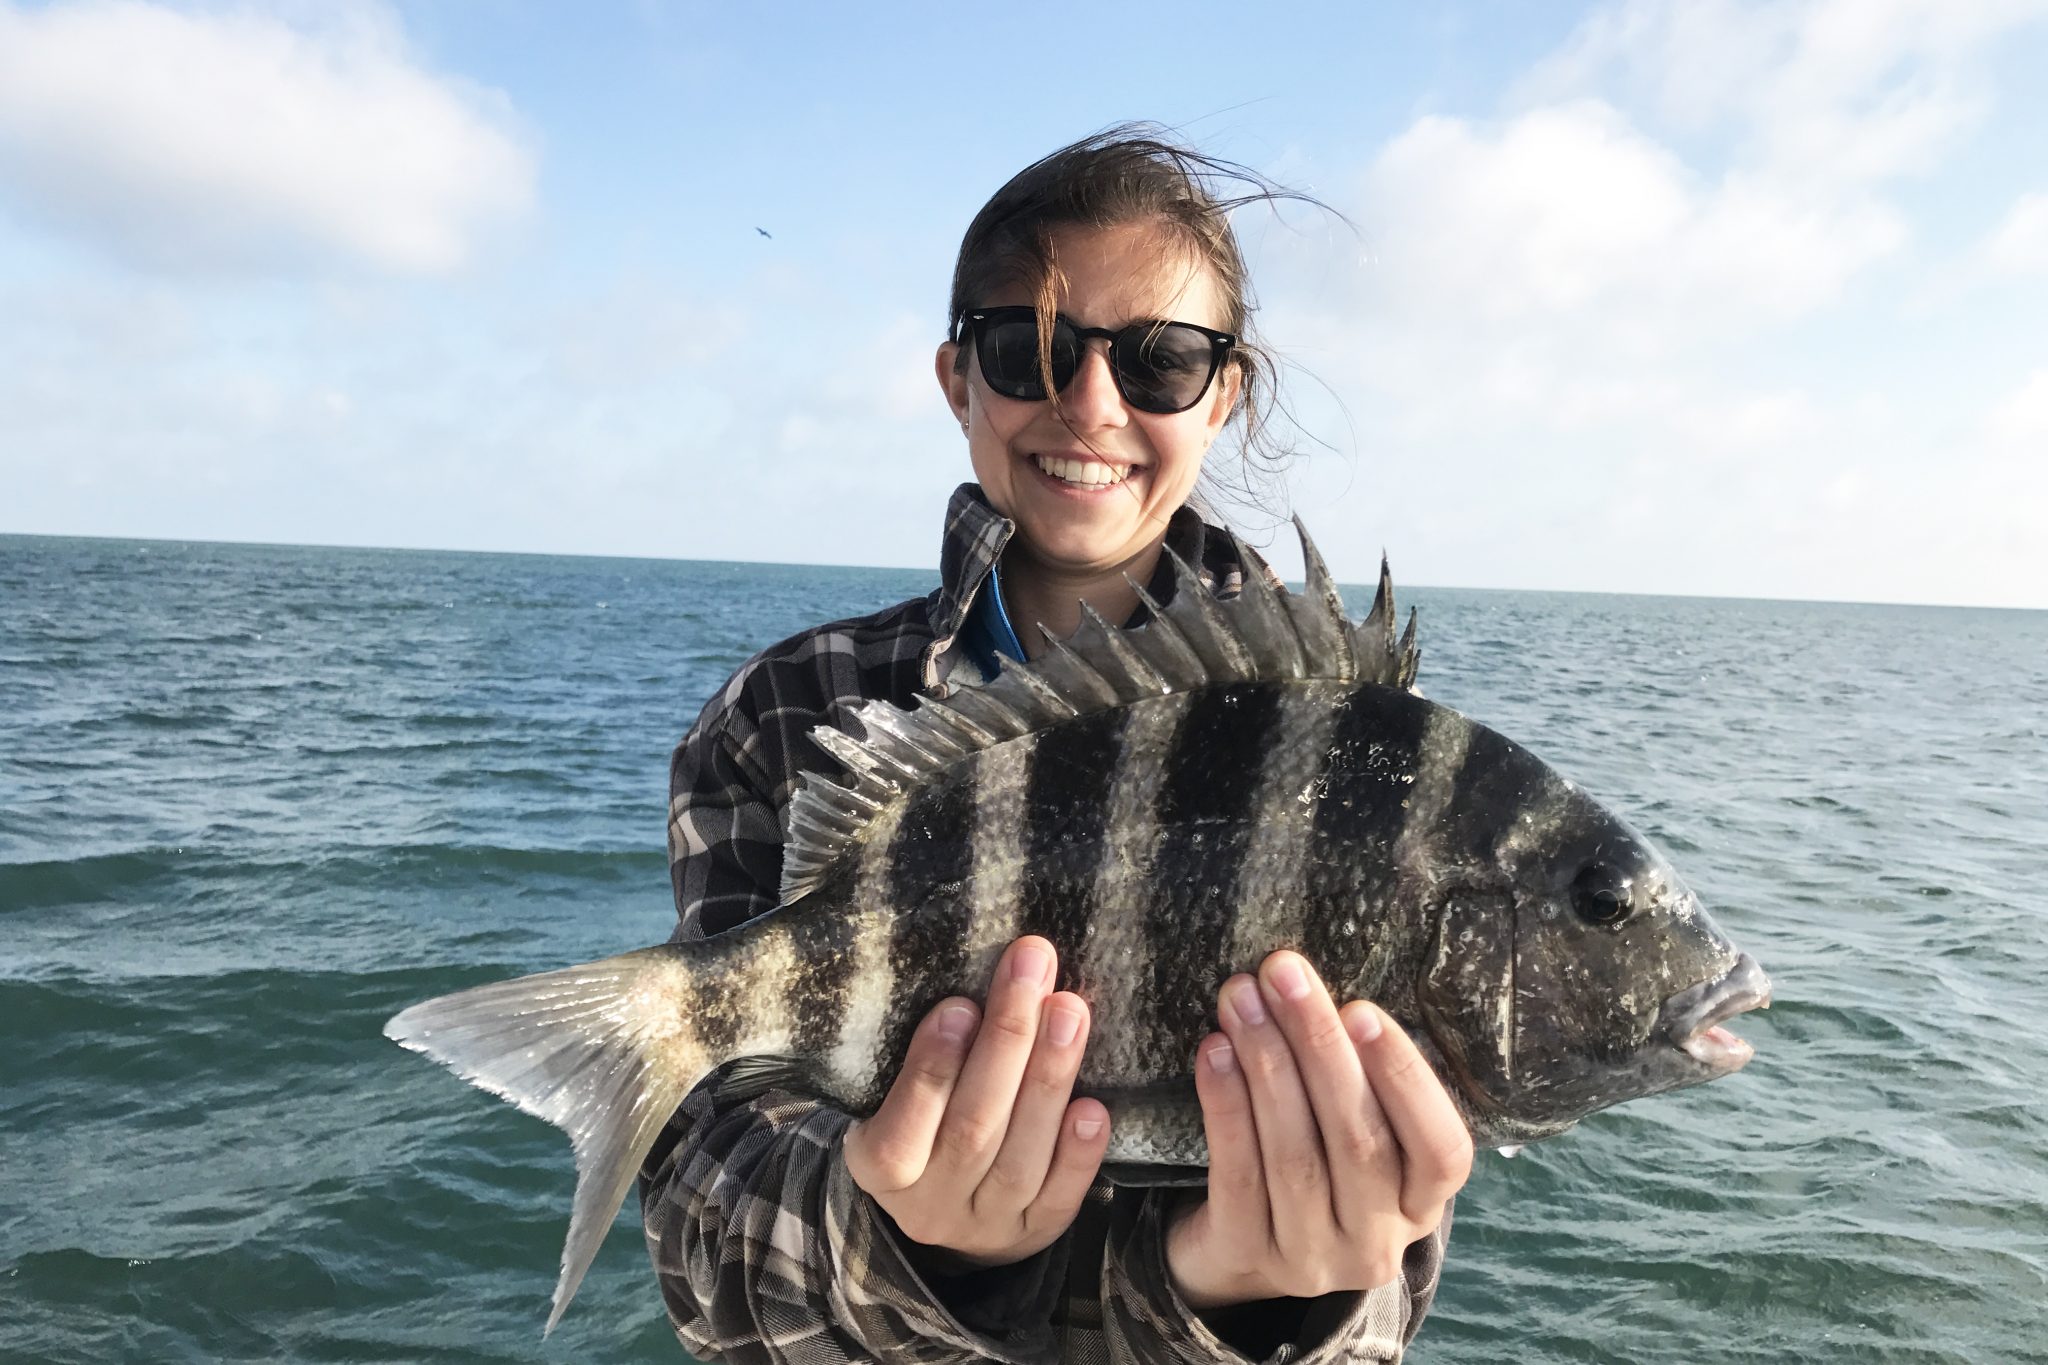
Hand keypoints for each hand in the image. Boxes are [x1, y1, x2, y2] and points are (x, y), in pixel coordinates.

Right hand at [842, 936, 1110, 1266]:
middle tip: (1032, 969)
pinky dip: (1078, 1155)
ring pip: (1019, 1159)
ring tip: (1070, 1011)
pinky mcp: (1034, 1234)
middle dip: (1007, 1041)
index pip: (902, 1127)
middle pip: (972, 1127)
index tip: (960, 1004)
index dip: (932, 1068)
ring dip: (1048, 1079)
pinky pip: (1059, 1200)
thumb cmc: (919, 1124)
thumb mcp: (893, 1098)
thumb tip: (971, 990)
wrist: (946, 1209)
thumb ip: (923, 1057)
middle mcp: (930, 1206)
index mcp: (880, 1168)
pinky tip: (1094, 1108)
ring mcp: (985, 1225)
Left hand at [1165, 951, 1471, 1309]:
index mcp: (1421, 1204)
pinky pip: (1238, 1175)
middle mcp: (1376, 1242)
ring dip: (1267, 1064)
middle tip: (1282, 973)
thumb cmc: (1313, 1163)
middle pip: (1358, 1141)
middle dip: (1318, 1045)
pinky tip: (1213, 1052)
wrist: (1237, 1251)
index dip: (1405, 1080)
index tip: (1361, 1009)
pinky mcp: (1247, 1255)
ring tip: (1241, 999)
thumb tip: (1321, 991)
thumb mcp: (1358, 1134)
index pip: (1441, 1151)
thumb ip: (1361, 1081)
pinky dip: (1227, 1107)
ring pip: (1295, 1155)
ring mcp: (1312, 1257)